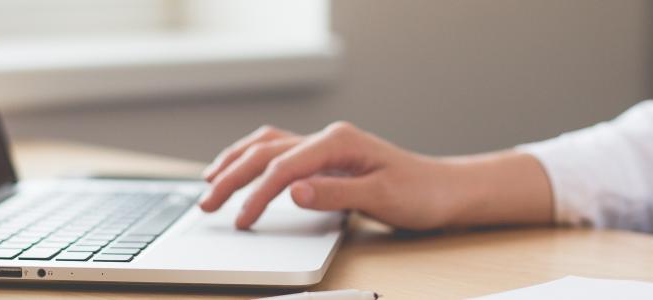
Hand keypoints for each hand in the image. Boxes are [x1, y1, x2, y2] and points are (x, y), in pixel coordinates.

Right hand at [197, 121, 554, 229]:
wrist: (444, 190)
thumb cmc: (420, 193)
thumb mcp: (381, 197)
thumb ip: (335, 194)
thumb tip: (293, 191)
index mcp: (339, 142)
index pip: (284, 167)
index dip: (257, 195)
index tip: (241, 220)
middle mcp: (328, 138)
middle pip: (266, 152)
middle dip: (231, 177)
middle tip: (207, 204)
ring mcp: (326, 145)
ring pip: (267, 145)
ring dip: (235, 162)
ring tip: (209, 182)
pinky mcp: (326, 158)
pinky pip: (279, 151)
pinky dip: (253, 159)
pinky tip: (240, 169)